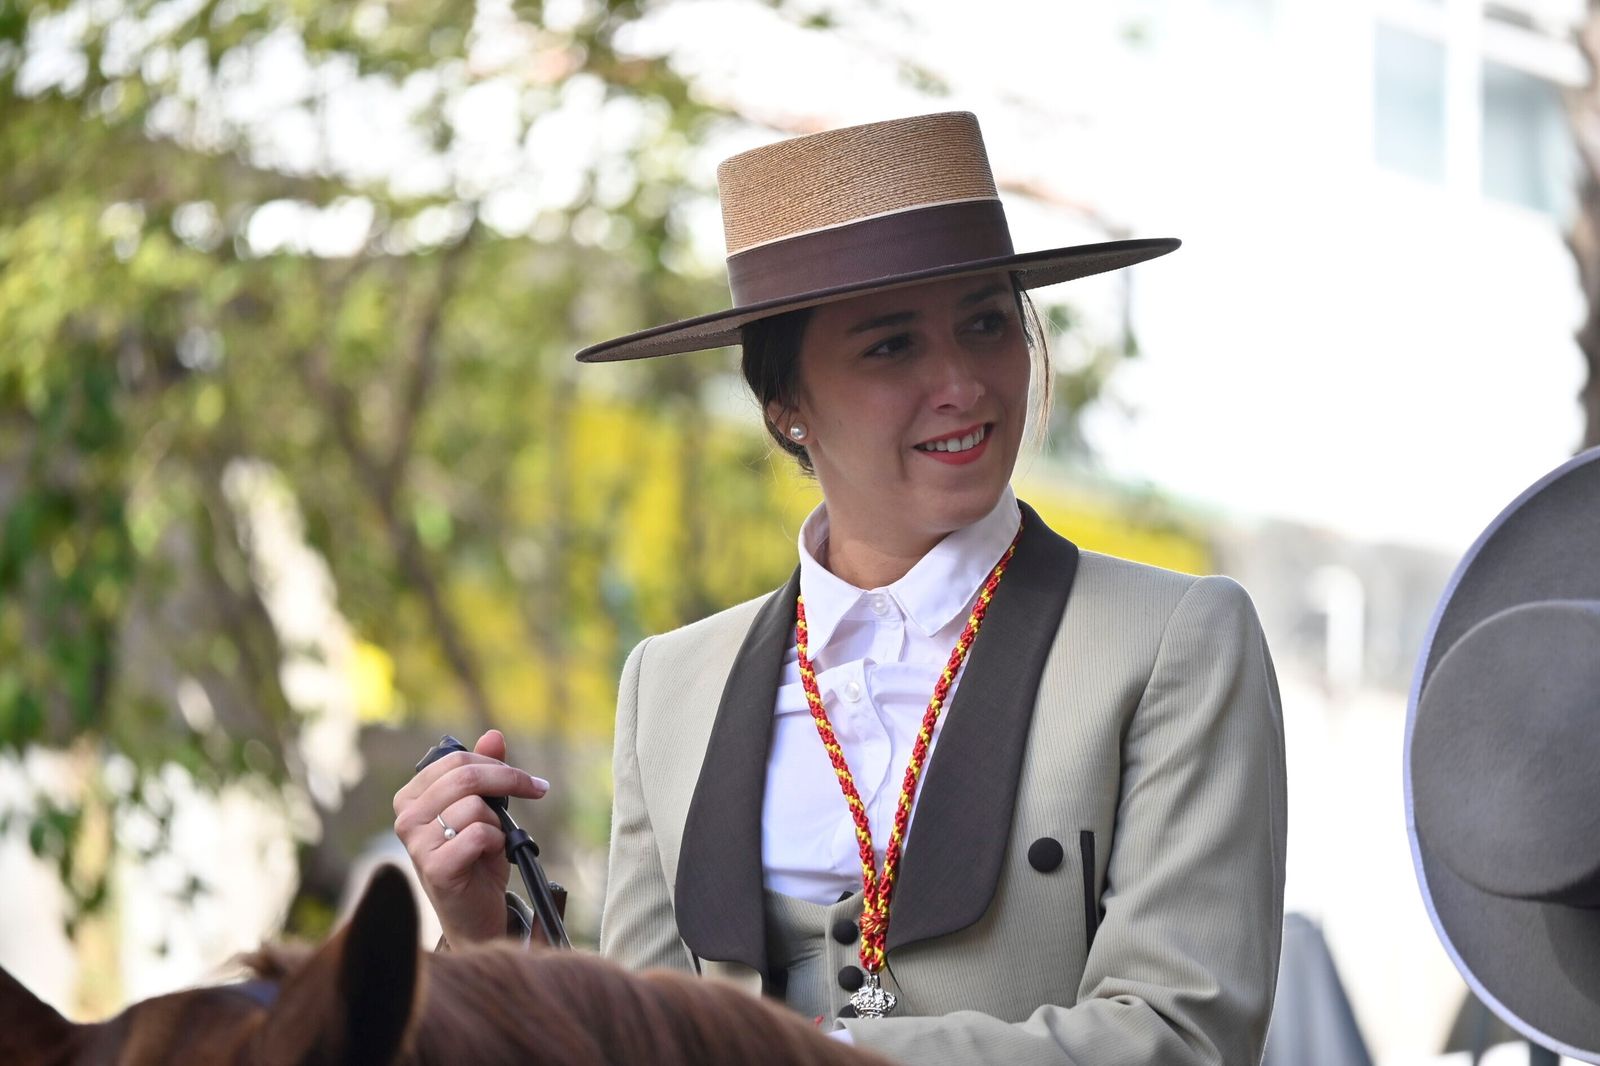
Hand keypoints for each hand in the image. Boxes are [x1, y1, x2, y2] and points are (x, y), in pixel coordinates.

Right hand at [392, 729, 549, 946]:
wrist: (474, 912)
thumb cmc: (476, 858)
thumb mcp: (484, 809)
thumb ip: (485, 772)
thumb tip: (493, 736)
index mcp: (411, 797)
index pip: (455, 761)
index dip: (496, 764)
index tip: (527, 779)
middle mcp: (406, 818)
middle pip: (465, 778)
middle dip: (509, 781)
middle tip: (536, 791)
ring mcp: (416, 844)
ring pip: (475, 807)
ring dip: (498, 823)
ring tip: (494, 841)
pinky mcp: (435, 868)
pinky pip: (479, 835)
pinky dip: (496, 842)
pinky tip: (489, 855)